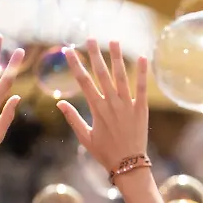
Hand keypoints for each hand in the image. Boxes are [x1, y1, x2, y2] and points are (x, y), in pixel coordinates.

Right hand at [57, 39, 148, 173]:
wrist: (128, 164)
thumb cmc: (105, 152)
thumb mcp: (84, 137)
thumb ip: (73, 118)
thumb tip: (60, 103)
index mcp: (96, 109)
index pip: (83, 82)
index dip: (76, 65)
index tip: (69, 51)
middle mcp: (111, 103)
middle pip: (101, 74)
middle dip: (95, 55)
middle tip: (90, 38)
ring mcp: (127, 105)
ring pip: (121, 76)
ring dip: (117, 58)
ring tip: (114, 41)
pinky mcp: (141, 108)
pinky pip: (142, 87)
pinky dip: (142, 72)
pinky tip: (142, 58)